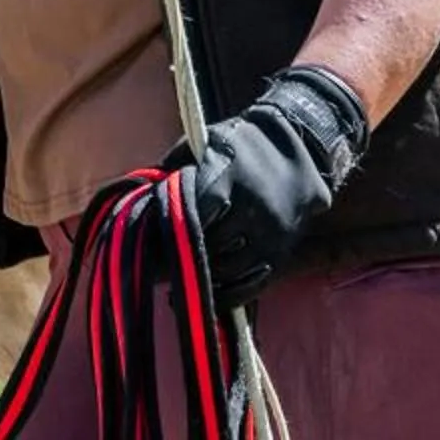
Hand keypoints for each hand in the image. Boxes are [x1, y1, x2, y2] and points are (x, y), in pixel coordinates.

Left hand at [179, 65, 369, 305]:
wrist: (299, 151)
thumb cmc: (235, 146)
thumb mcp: (200, 145)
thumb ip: (171, 170)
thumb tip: (140, 201)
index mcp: (230, 174)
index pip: (199, 209)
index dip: (177, 225)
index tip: (158, 234)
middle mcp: (254, 206)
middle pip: (211, 243)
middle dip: (186, 250)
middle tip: (162, 260)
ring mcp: (271, 233)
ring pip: (229, 268)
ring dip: (204, 273)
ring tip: (182, 273)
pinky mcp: (282, 252)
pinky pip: (252, 285)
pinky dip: (229, 295)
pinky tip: (209, 293)